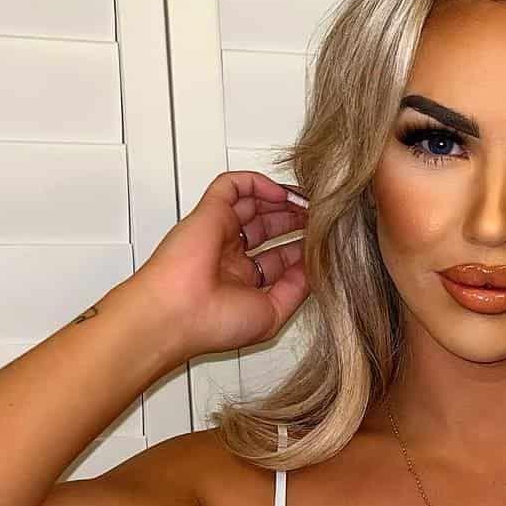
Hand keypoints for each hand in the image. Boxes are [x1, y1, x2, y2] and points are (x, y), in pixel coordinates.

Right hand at [130, 171, 308, 357]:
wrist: (178, 313)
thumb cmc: (215, 323)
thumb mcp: (273, 314)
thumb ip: (297, 289)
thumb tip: (317, 267)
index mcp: (243, 283)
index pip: (279, 258)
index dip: (303, 248)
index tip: (327, 242)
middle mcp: (231, 256)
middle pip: (269, 227)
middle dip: (296, 220)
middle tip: (321, 216)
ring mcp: (220, 232)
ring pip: (254, 203)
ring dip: (282, 199)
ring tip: (308, 201)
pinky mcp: (209, 212)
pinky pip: (232, 185)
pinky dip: (257, 182)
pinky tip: (280, 193)